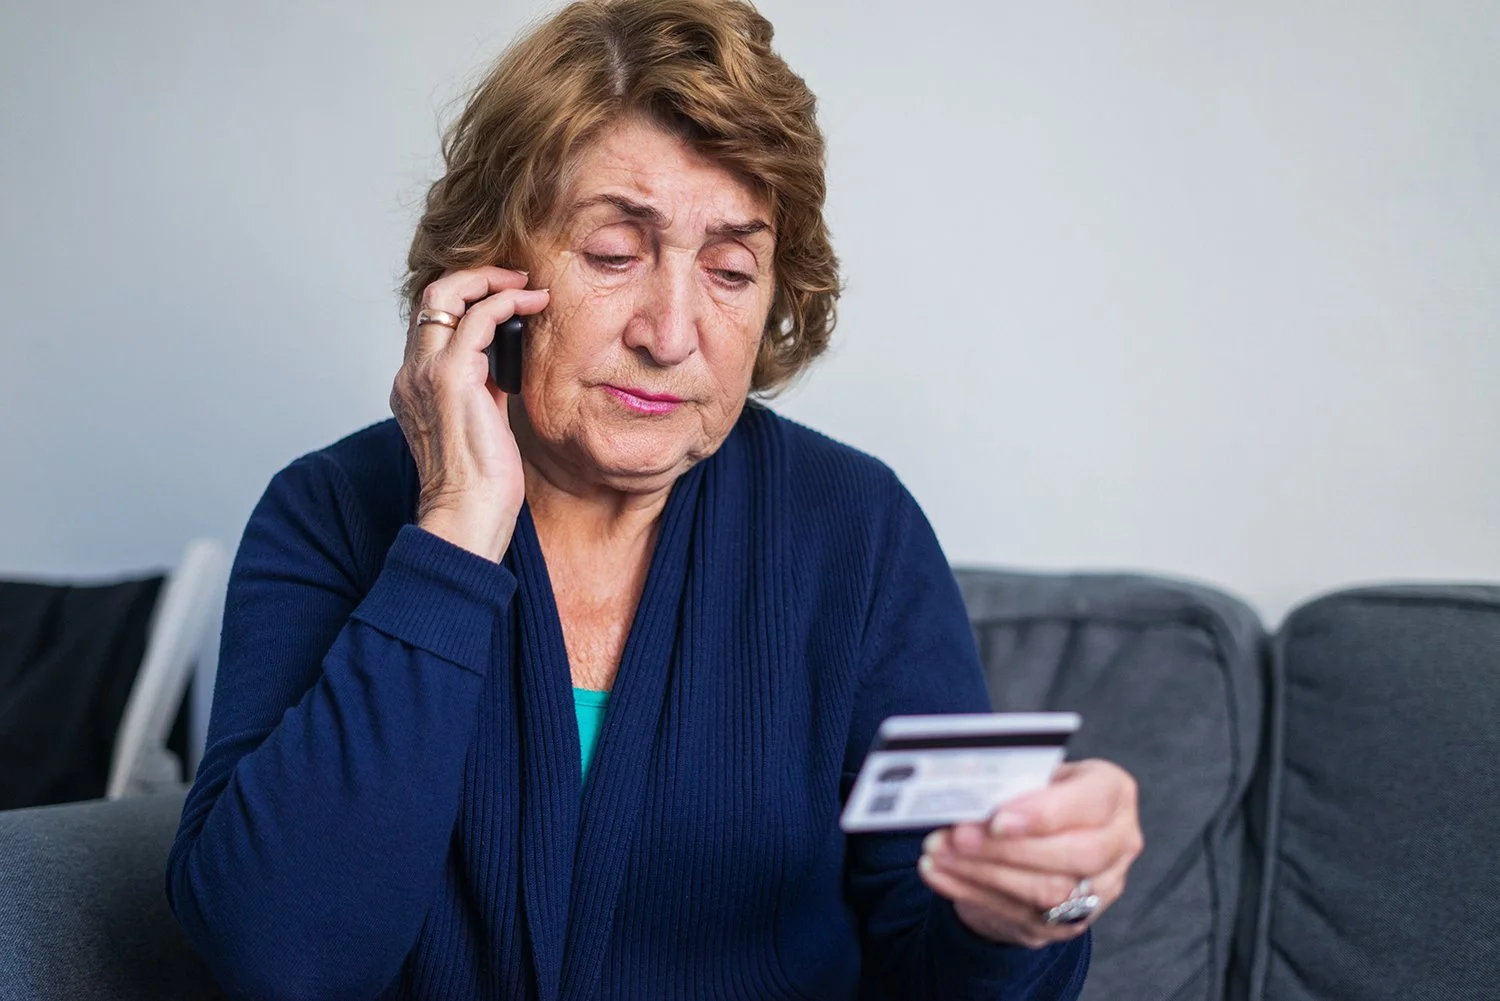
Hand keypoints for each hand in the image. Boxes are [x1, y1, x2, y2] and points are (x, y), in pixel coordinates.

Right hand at [389, 266, 549, 561]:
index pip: (429, 323)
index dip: (465, 300)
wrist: (466, 517)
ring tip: (527, 286)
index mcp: (413, 387)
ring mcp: (426, 373)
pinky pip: (479, 317)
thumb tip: (504, 369)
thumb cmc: (478, 487)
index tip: (502, 296)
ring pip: (447, 296)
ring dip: (491, 281)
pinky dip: (507, 301)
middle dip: (475, 278)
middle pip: (430, 298)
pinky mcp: (452, 377)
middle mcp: (411, 374)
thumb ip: (483, 392)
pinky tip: (533, 303)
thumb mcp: (480, 426)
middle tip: (515, 278)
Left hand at [917, 759, 1142, 948]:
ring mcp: (1100, 888)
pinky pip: (1021, 914)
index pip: (1090, 804)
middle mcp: (1119, 843)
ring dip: (983, 873)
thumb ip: (1012, 779)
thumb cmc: (1035, 792)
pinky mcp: (1071, 921)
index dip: (1043, 814)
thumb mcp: (1031, 774)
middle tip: (957, 837)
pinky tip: (938, 873)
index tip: (996, 819)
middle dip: (1008, 849)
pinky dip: (971, 891)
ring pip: (1048, 891)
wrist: (1040, 836)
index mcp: (1113, 792)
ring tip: (938, 853)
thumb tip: (968, 789)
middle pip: (1075, 855)